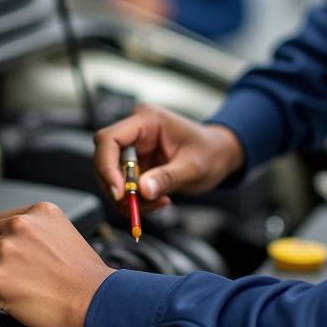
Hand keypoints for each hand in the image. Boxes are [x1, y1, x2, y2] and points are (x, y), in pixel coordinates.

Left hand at [0, 201, 112, 326]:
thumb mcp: (66, 237)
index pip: (1, 220)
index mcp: (40, 213)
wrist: (94, 301)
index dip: (1, 239)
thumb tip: (9, 250)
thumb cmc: (87, 278)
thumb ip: (37, 236)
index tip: (5, 251)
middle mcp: (21, 226)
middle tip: (6, 270)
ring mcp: (6, 251)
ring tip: (0, 283)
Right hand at [94, 104, 244, 213]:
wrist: (220, 154)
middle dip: (119, 188)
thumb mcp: (193, 167)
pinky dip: (136, 200)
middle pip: (105, 160)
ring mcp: (135, 148)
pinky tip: (157, 201)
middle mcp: (136, 131)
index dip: (107, 166)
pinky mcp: (137, 164)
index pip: (109, 139)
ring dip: (129, 198)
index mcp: (147, 120)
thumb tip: (143, 190)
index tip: (120, 192)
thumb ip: (167, 178)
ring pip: (112, 177)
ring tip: (158, 203)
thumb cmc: (211, 152)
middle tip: (138, 206)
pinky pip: (124, 185)